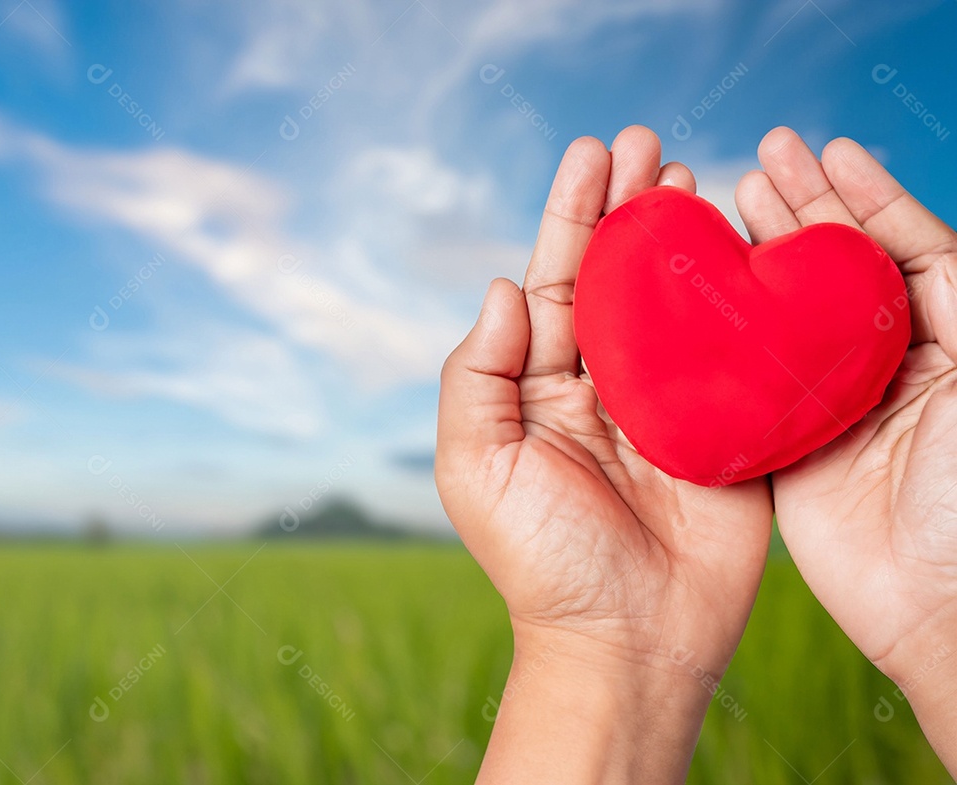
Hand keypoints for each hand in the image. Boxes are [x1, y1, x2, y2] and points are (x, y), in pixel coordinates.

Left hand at [435, 127, 773, 783]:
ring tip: (688, 173)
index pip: (555, 283)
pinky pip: (735, 351)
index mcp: (542, 387)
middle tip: (646, 143)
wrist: (626, 640)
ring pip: (677, 300)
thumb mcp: (474, 468)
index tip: (589, 157)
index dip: (570, 218)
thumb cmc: (541, 561)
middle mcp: (604, 384)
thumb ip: (477, 376)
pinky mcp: (728, 426)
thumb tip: (503, 287)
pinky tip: (743, 245)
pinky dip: (740, 298)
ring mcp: (670, 401)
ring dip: (683, 236)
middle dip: (628, 209)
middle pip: (617, 278)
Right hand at [736, 126, 956, 770]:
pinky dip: (714, 330)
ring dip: (754, 254)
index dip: (857, 195)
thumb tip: (903, 225)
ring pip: (774, 309)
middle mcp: (867, 361)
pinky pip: (737, 374)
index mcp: (930, 338)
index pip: (887, 248)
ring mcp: (816, 399)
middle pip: (823, 268)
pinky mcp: (773, 441)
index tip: (822, 148)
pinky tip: (692, 291)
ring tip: (726, 196)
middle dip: (797, 207)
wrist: (936, 601)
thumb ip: (947, 288)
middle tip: (761, 155)